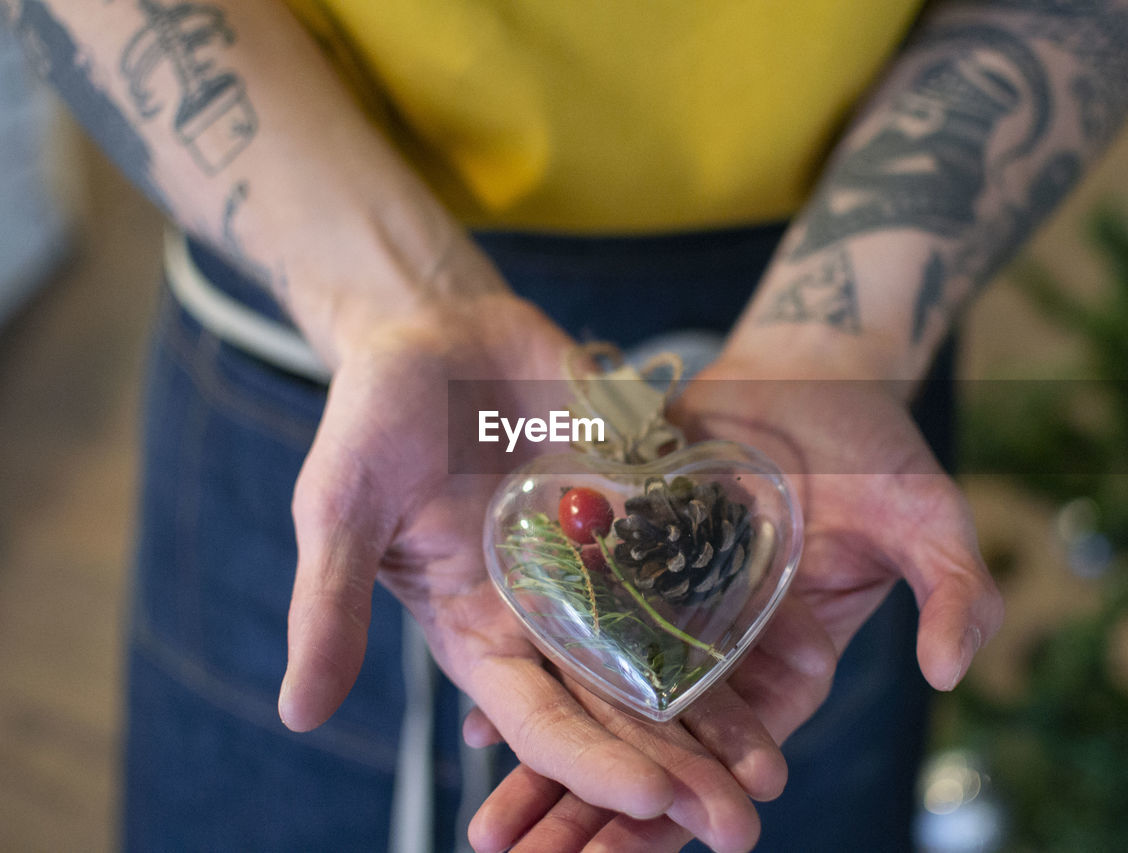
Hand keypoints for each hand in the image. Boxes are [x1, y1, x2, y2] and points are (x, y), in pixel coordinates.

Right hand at [276, 279, 785, 832]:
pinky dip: (738, 610)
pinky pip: (695, 564)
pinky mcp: (640, 510)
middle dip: (676, 770)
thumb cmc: (372, 421)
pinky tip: (793, 652)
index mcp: (479, 630)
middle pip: (618, 708)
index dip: (592, 761)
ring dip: (720, 714)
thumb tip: (296, 715)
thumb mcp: (341, 508)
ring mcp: (601, 564)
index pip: (540, 718)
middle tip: (741, 826)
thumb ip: (329, 606)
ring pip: (668, 654)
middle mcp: (548, 614)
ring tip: (775, 770)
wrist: (438, 332)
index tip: (653, 800)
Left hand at [466, 350, 1003, 851]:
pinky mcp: (622, 560)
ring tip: (491, 826)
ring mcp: (665, 608)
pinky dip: (534, 672)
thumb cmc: (878, 446)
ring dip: (549, 764)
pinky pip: (571, 625)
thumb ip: (951, 592)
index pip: (741, 753)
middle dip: (597, 811)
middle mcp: (719, 650)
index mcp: (791, 662)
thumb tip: (947, 672)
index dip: (697, 805)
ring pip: (602, 702)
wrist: (805, 369)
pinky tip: (479, 724)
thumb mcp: (928, 517)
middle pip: (656, 746)